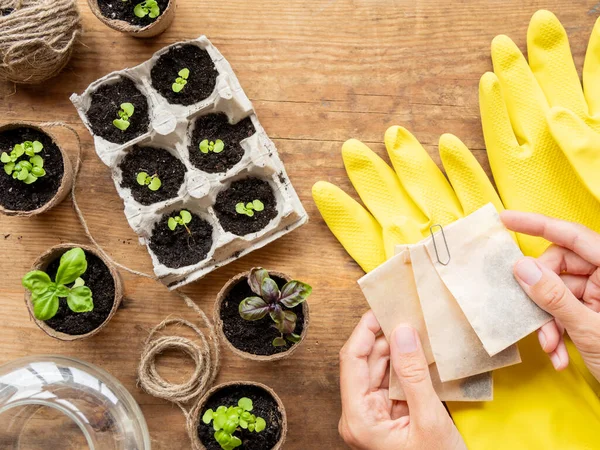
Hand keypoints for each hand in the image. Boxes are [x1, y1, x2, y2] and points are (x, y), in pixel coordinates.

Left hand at [338, 311, 465, 449]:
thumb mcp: (429, 420)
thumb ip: (414, 375)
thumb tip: (402, 331)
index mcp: (358, 418)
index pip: (351, 361)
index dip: (364, 331)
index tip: (380, 308)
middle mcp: (359, 415)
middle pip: (365, 363)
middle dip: (383, 336)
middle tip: (403, 311)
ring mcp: (373, 415)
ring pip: (379, 370)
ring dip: (395, 349)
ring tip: (412, 326)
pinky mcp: (388, 415)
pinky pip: (391, 382)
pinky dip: (404, 365)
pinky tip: (417, 350)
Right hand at [502, 210, 599, 380]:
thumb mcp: (589, 329)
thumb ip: (555, 297)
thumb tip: (522, 268)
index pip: (572, 236)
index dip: (537, 224)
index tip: (505, 219)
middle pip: (558, 267)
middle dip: (541, 295)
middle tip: (536, 319)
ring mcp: (598, 296)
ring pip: (555, 293)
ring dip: (547, 321)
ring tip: (551, 346)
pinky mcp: (591, 313)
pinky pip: (562, 311)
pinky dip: (556, 332)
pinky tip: (560, 354)